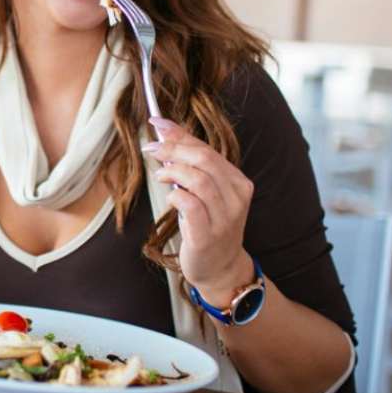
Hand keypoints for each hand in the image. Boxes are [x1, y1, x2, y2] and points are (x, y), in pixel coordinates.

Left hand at [143, 117, 255, 305]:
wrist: (220, 268)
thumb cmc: (207, 224)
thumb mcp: (203, 191)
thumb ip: (189, 160)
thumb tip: (165, 128)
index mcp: (239, 183)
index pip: (208, 149)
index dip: (179, 134)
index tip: (156, 124)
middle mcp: (237, 198)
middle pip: (205, 160)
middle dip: (173, 149)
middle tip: (152, 150)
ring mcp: (225, 218)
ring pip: (198, 179)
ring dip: (173, 172)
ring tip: (161, 175)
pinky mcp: (208, 235)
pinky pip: (191, 205)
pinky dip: (175, 195)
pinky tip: (171, 197)